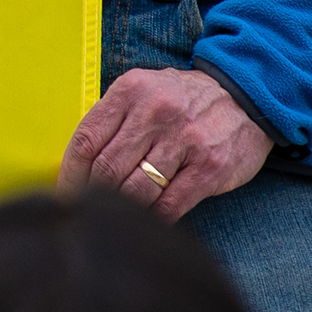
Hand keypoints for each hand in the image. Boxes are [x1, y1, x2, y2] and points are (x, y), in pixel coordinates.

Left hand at [59, 66, 269, 221]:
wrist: (246, 96)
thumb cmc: (182, 100)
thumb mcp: (143, 91)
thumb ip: (111, 119)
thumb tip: (75, 165)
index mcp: (130, 91)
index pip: (85, 141)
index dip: (68, 175)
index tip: (65, 194)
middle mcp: (156, 113)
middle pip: (106, 169)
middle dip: (91, 196)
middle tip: (86, 212)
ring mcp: (184, 141)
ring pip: (135, 190)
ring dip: (121, 209)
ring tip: (115, 216)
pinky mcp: (209, 168)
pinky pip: (168, 205)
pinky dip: (152, 219)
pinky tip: (146, 220)